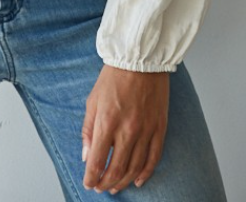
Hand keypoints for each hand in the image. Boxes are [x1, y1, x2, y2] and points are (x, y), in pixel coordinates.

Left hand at [81, 65, 168, 193]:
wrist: (140, 59)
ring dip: (123, 181)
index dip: (92, 177)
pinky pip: (153, 158)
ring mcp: (146, 130)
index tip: (88, 183)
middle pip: (116, 169)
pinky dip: (145, 173)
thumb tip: (86, 156)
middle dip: (106, 182)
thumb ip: (88, 130)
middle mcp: (127, 130)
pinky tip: (137, 180)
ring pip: (135, 168)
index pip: (98, 160)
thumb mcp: (93, 100)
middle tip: (100, 187)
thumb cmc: (114, 77)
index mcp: (107, 122)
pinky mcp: (159, 128)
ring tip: (115, 187)